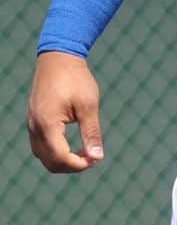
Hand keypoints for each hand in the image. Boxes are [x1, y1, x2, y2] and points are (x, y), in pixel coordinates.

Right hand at [27, 51, 104, 172]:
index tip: (95, 161)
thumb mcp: (88, 105)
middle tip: (92, 159)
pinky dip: (55, 152)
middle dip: (71, 166)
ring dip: (62, 160)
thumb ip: (91, 132)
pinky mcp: (33, 121)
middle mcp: (35, 128)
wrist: (58, 58)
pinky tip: (72, 146)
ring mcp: (31, 125)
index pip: (59, 158)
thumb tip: (97, 157)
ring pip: (43, 156)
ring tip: (84, 153)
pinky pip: (40, 146)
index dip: (78, 165)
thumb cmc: (75, 79)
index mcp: (47, 125)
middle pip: (49, 162)